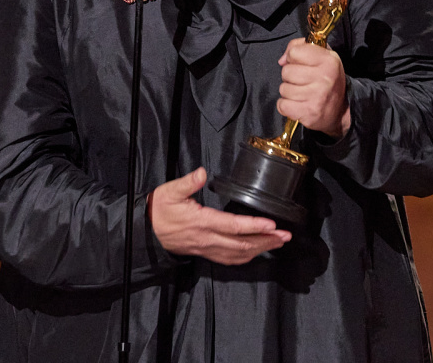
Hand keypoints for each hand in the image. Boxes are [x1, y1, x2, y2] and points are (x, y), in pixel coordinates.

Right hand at [148, 168, 290, 264]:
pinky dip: (246, 257)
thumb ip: (187, 182)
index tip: (272, 225)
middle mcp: (207, 238)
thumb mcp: (169, 191)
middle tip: (285, 236)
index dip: (254, 226)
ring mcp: (207, 248)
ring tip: (278, 243)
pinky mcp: (205, 252)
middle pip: (242, 244)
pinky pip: (229, 259)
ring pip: (238, 254)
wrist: (146, 232)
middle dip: (266, 240)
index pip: (233, 226)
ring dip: (260, 249)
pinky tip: (256, 253)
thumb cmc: (159, 210)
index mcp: (202, 222)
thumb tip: (201, 172)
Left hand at [277, 37, 350, 138]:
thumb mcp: (322, 56)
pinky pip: (282, 105)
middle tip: (302, 81)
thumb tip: (282, 60)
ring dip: (288, 92)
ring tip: (301, 93)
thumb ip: (300, 47)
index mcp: (328, 60)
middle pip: (286, 71)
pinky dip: (286, 106)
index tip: (301, 64)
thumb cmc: (327, 80)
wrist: (340, 110)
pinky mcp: (308, 113)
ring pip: (283, 89)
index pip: (294, 52)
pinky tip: (297, 104)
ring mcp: (317, 97)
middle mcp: (324, 78)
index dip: (293, 58)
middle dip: (290, 76)